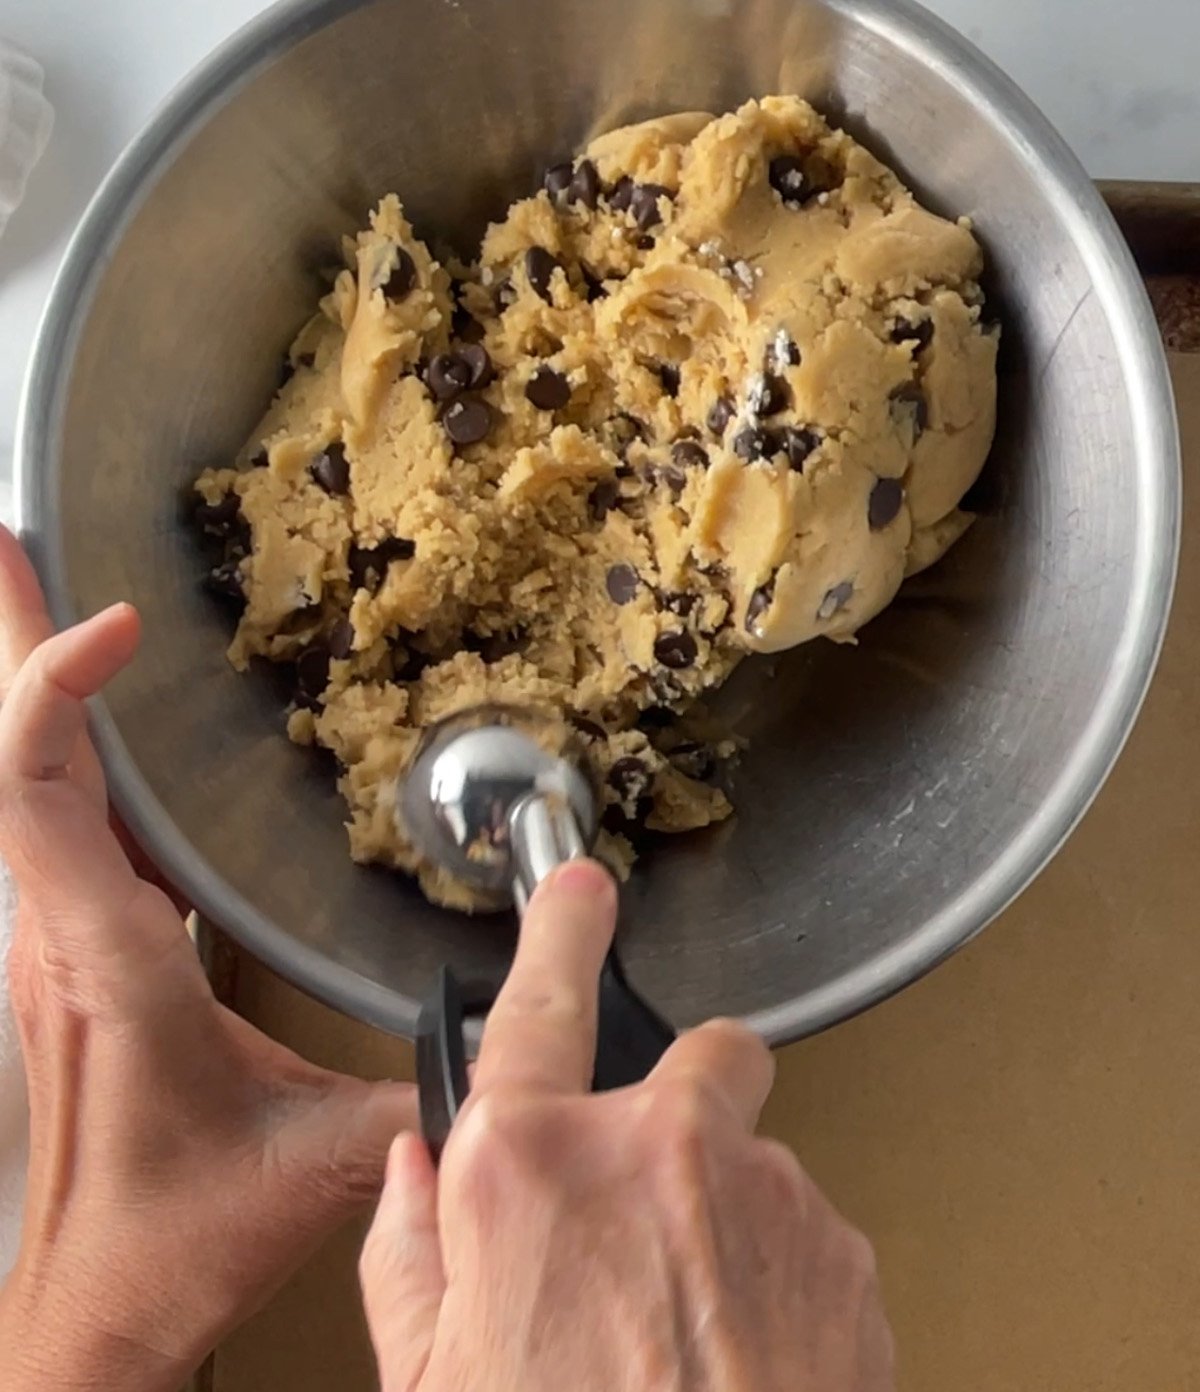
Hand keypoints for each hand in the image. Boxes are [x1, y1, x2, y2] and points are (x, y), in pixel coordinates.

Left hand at [0, 528, 416, 1391]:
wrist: (96, 1304)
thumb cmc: (173, 1238)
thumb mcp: (311, 1163)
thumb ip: (418, 1093)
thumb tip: (508, 1037)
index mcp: (103, 959)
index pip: (38, 795)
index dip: (55, 692)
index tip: (117, 625)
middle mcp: (61, 934)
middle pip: (11, 760)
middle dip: (10, 639)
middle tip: (11, 539)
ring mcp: (61, 941)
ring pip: (24, 785)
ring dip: (30, 686)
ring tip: (35, 592)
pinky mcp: (82, 952)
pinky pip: (57, 822)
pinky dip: (64, 746)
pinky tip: (94, 723)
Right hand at [360, 859, 893, 1391]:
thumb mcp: (427, 1385)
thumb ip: (408, 1253)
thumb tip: (414, 1170)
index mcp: (527, 1169)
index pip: (537, 1009)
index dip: (558, 935)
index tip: (578, 888)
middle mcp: (653, 1151)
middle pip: (699, 1062)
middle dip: (682, 1109)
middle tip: (653, 1204)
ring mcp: (760, 1192)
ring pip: (750, 1161)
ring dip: (724, 1215)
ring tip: (683, 1330)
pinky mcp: (837, 1247)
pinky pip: (802, 1231)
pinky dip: (777, 1277)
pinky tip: (739, 1359)